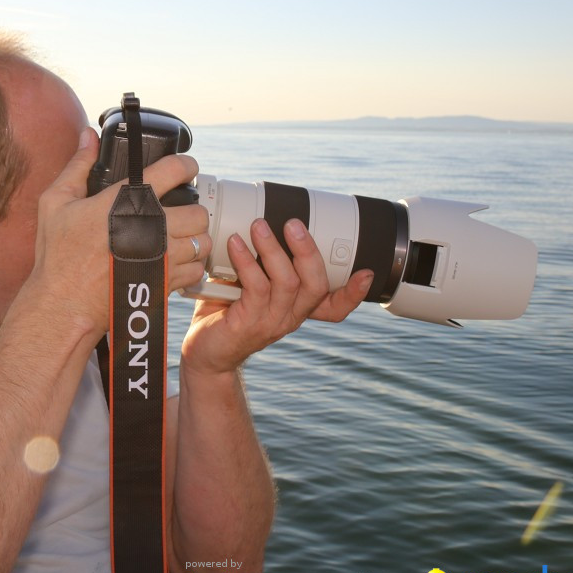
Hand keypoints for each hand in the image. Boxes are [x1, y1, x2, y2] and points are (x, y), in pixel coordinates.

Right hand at [29, 129, 204, 335]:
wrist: (64, 304)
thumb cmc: (57, 255)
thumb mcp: (56, 203)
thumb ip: (77, 166)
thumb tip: (88, 134)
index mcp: (125, 202)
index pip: (173, 170)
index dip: (187, 165)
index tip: (187, 168)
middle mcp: (150, 228)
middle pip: (198, 211)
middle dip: (193, 209)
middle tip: (181, 211)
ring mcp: (160, 258)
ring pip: (202, 241)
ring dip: (195, 238)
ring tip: (181, 238)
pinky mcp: (164, 283)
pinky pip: (197, 270)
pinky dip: (192, 266)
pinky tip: (176, 262)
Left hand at [180, 217, 373, 375]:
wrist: (205, 352)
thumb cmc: (227, 312)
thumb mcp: (250, 286)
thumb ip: (262, 264)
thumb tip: (261, 219)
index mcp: (297, 309)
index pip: (336, 307)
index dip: (354, 293)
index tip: (367, 272)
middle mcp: (290, 317)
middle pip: (314, 285)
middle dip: (308, 251)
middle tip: (293, 223)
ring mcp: (271, 323)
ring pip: (287, 283)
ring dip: (272, 249)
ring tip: (258, 225)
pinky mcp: (248, 324)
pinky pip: (255, 288)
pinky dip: (246, 262)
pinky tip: (235, 244)